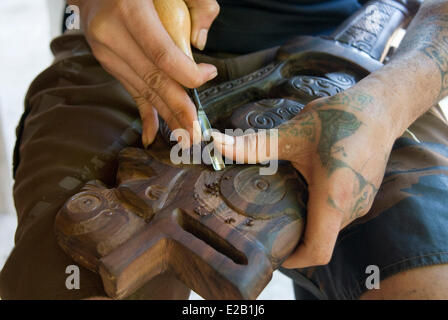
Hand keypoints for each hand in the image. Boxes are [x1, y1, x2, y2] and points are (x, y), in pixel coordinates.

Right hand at [69, 0, 219, 146]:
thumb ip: (197, 2)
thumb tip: (200, 44)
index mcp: (128, 11)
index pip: (162, 54)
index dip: (188, 73)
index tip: (209, 75)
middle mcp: (111, 34)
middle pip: (152, 79)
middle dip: (177, 108)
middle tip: (195, 132)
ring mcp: (105, 51)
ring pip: (142, 88)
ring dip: (166, 115)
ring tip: (184, 137)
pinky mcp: (107, 61)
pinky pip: (130, 90)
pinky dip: (144, 112)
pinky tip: (151, 135)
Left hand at [212, 90, 397, 267]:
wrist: (380, 108)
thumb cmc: (340, 118)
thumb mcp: (293, 133)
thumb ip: (254, 146)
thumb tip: (217, 144)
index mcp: (334, 197)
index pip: (316, 250)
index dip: (293, 259)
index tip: (272, 252)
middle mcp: (352, 207)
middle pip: (319, 239)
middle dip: (293, 235)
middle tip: (266, 218)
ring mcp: (361, 203)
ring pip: (328, 226)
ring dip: (306, 218)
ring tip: (284, 199)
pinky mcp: (364, 195)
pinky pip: (338, 213)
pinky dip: (319, 208)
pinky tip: (305, 186)